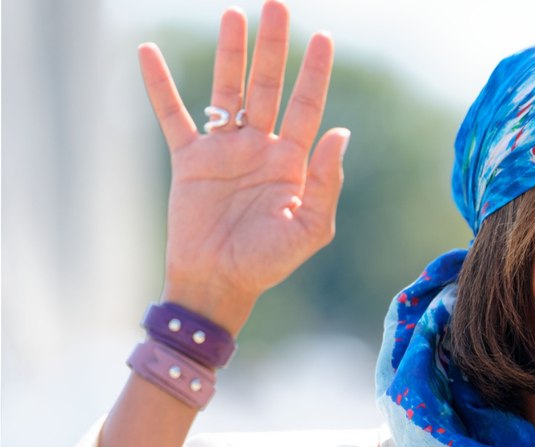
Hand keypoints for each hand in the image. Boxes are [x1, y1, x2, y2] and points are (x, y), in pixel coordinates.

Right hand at [138, 1, 347, 334]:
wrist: (219, 283)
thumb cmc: (269, 263)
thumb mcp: (311, 228)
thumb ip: (326, 181)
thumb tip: (340, 132)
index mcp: (293, 162)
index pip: (308, 106)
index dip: (316, 73)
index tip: (323, 38)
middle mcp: (261, 148)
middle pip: (269, 86)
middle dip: (274, 47)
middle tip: (277, 5)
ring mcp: (225, 150)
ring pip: (227, 90)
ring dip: (230, 53)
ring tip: (233, 14)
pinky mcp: (190, 160)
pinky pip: (172, 115)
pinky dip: (159, 85)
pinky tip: (147, 51)